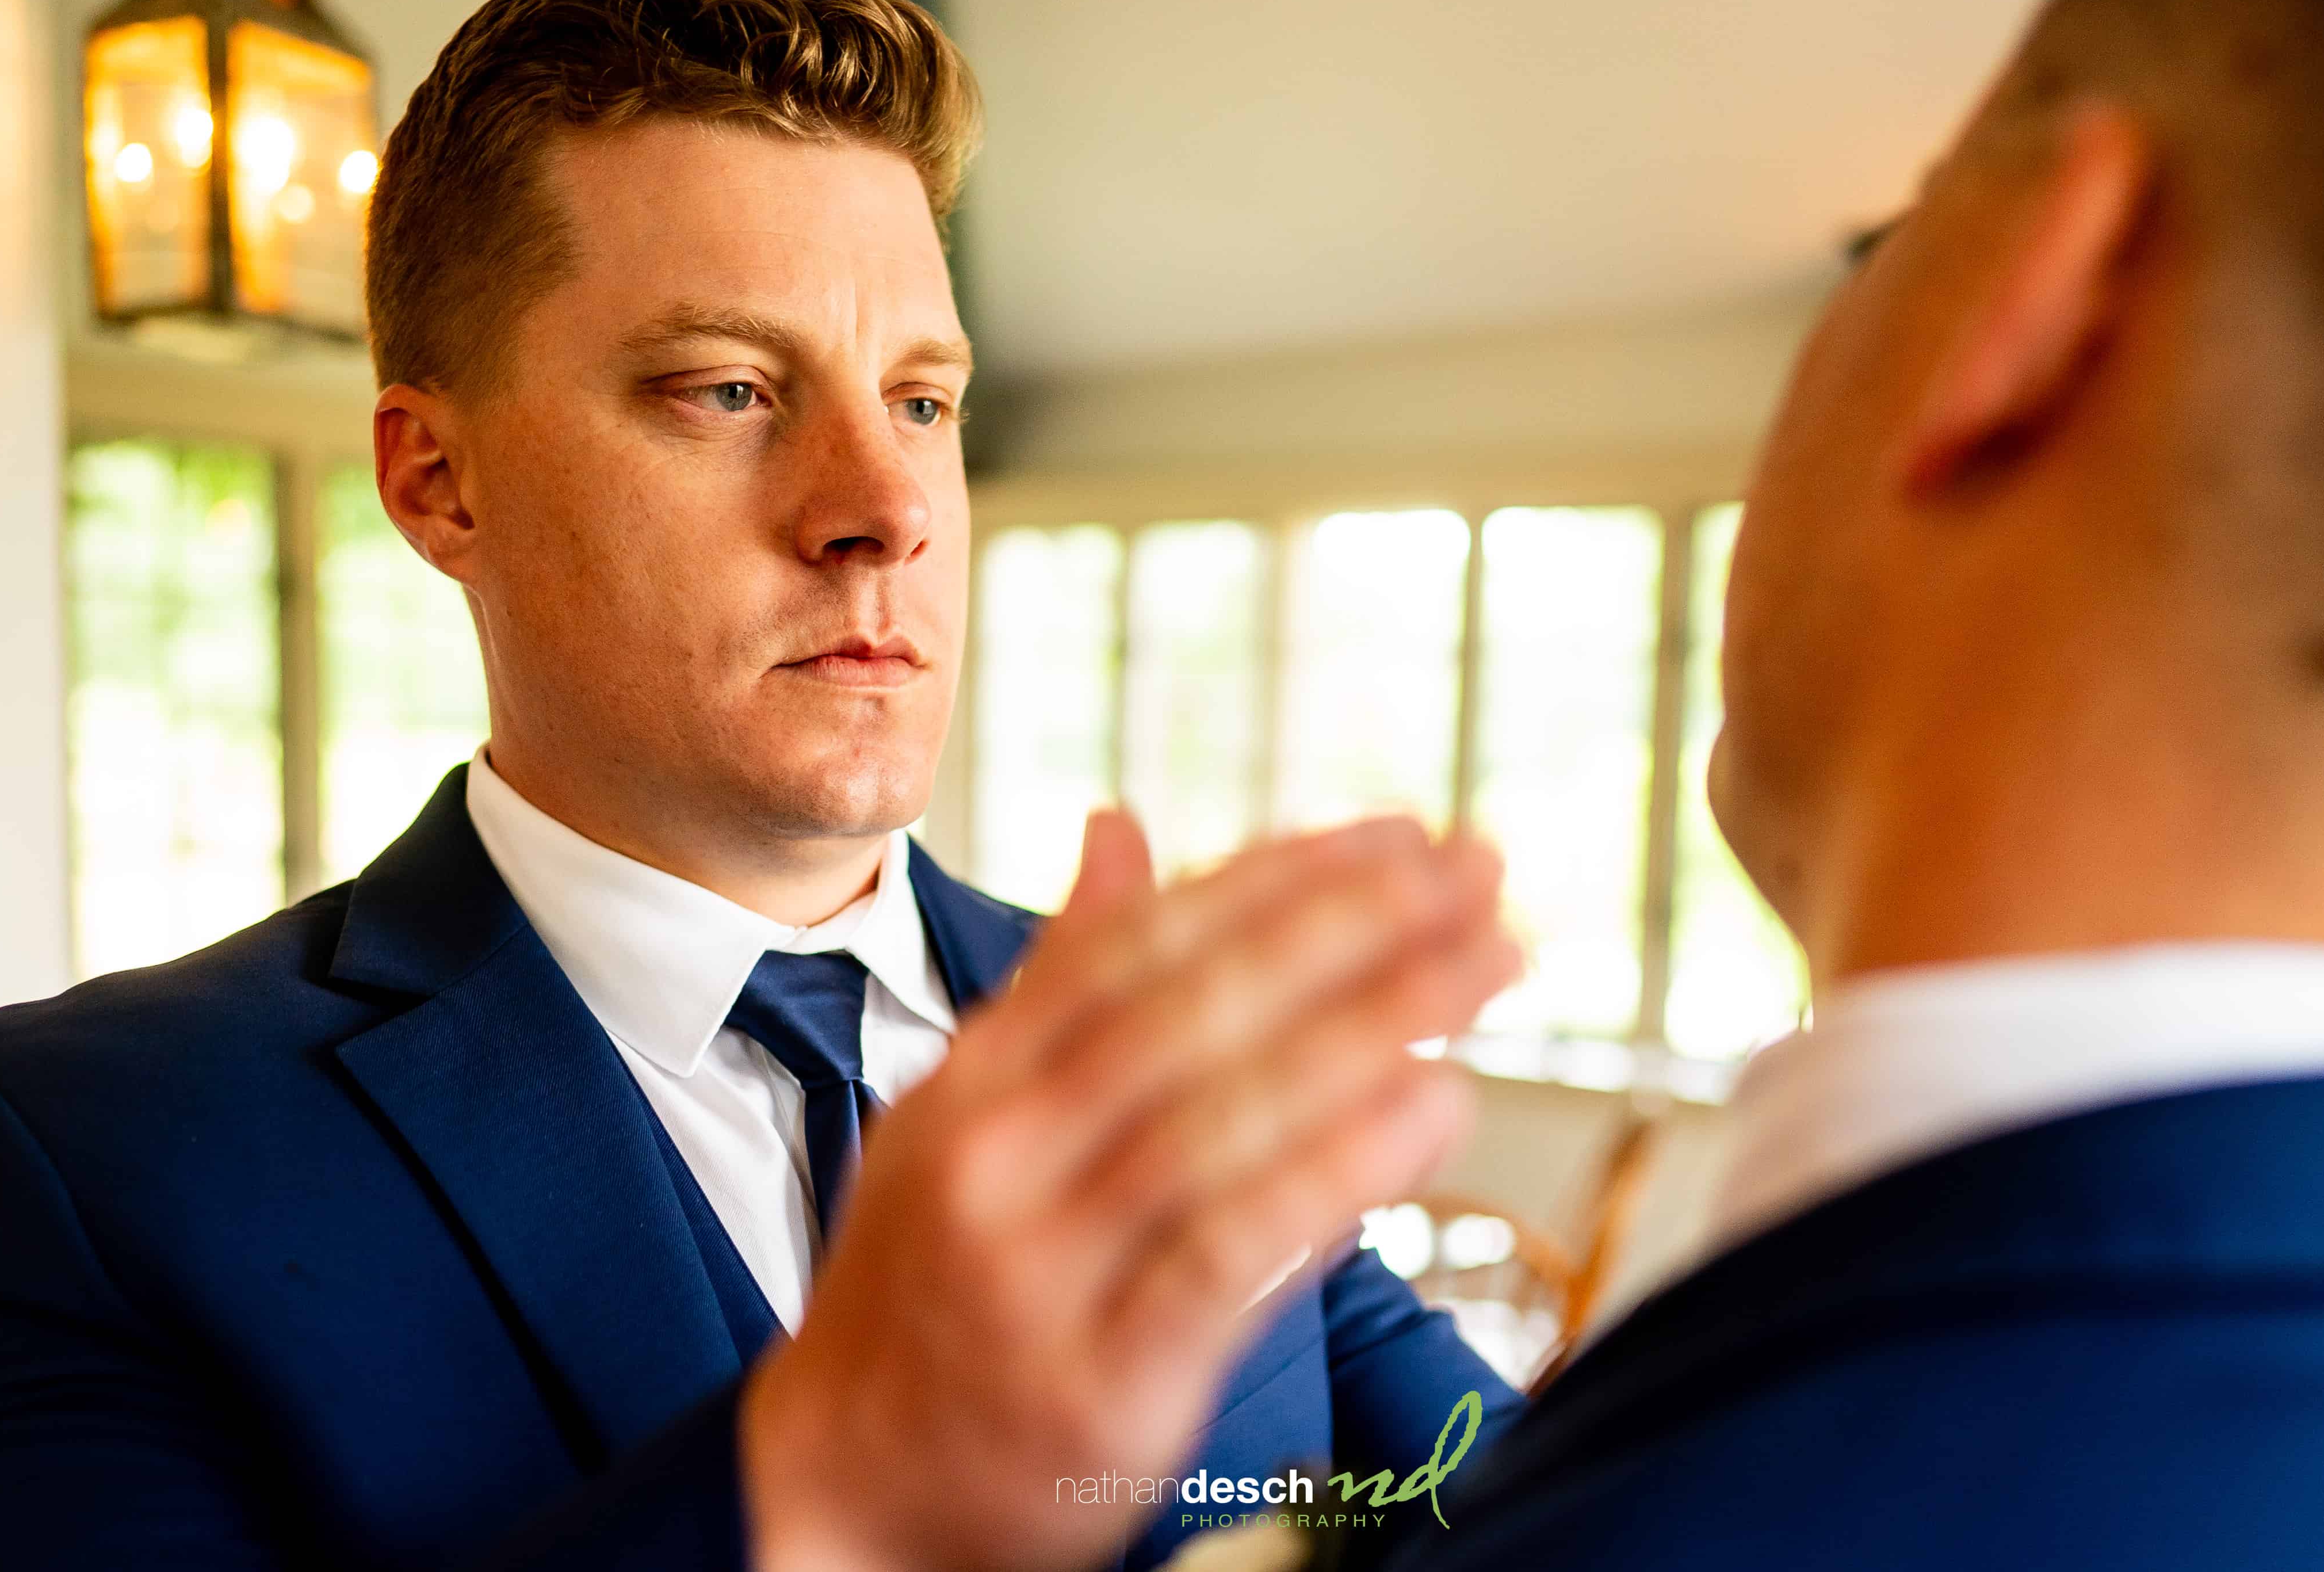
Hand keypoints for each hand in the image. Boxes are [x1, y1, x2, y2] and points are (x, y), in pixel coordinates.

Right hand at [740, 810, 1517, 1571]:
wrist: (837, 1494)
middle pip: (1197, 1009)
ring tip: (1486, 963)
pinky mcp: (1104, 1379)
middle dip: (1354, 925)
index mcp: (974, 1084)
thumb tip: (1120, 830)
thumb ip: (1055, 982)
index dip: (1281, 877)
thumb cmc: (926, 1295)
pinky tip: (1434, 1106)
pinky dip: (1342, 1170)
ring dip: (1379, 1025)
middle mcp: (1001, 1159)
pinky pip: (1237, 1250)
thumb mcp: (959, 1119)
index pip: (1143, 944)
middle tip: (1477, 872)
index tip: (1398, 832)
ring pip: (1227, 1115)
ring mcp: (1046, 1270)